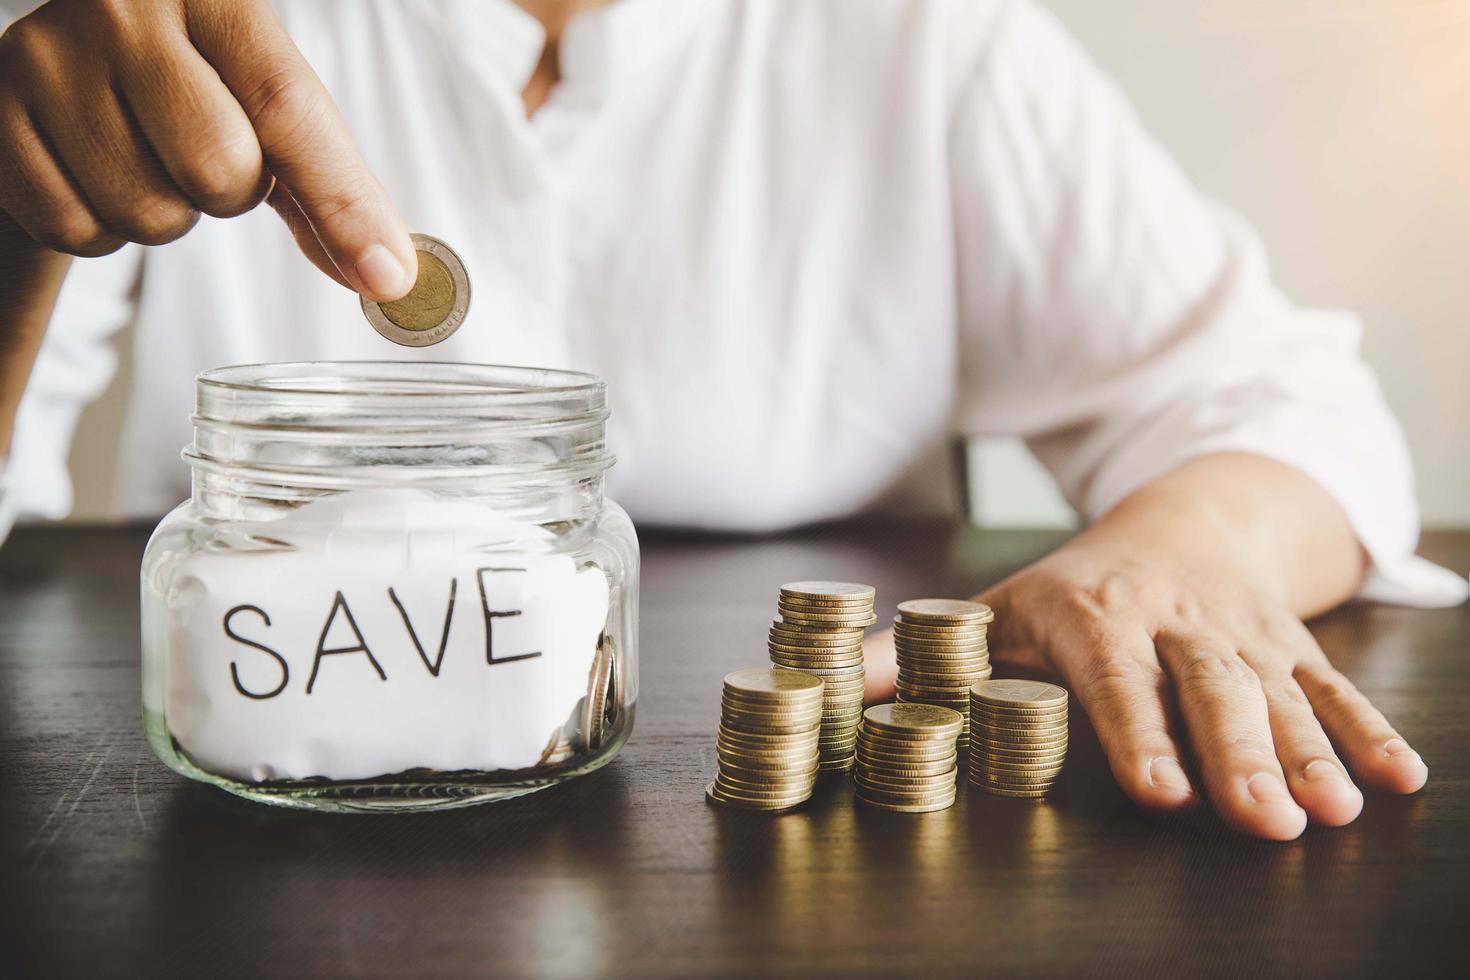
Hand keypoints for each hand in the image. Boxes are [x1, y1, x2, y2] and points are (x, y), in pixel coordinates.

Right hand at [0, 0, 413, 298]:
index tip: (387, 277)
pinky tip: (93, 171)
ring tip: (144, 157)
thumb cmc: (193, 83)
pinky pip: (79, 230)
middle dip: (229, 194)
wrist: (69, 59)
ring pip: (148, 215)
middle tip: (204, 158)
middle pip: (220, 171)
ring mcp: (45, 59)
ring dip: (164, 215)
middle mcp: (122, 9)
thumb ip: (330, 188)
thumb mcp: (266, 106)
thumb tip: (388, 276)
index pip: (289, 109)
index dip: (344, 202)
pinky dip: (99, 226)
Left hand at [865, 456, 1429, 840]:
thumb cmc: (1075, 586)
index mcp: (1096, 615)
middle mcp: (1175, 622)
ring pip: (1278, 693)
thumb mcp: (997, 609)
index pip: (1117, 681)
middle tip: (1266, 822)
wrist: (1178, 522)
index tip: (1160, 792)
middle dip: (1240, 757)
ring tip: (1332, 810)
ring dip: (1309, 753)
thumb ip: (919, 654)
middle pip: (1211, 692)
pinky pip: (1330, 686)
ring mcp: (1239, 633)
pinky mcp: (1286, 643)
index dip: (1138, 735)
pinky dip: (1366, 731)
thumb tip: (838, 692)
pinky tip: (1397, 780)